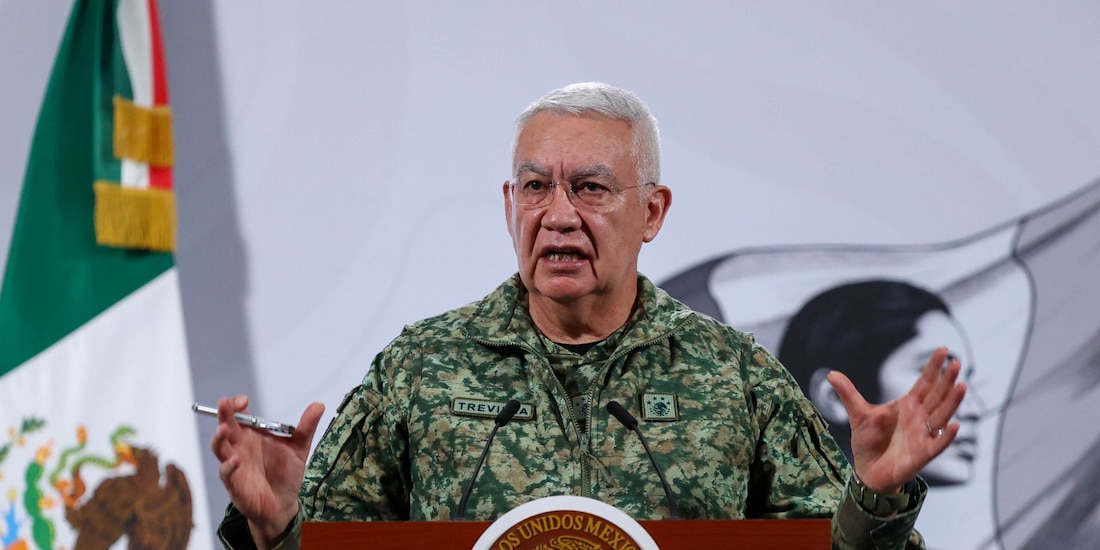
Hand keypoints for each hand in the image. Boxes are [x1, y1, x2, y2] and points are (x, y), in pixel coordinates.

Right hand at [210, 395, 324, 548]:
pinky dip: (229, 466)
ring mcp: (235, 464)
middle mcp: (240, 447)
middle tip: (225, 404)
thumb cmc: (285, 473)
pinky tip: (235, 460)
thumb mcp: (299, 448)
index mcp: (252, 435)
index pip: (238, 415)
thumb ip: (306, 427)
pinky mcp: (235, 483)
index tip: (244, 401)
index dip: (236, 405)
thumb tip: (319, 405)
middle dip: (223, 415)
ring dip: (219, 438)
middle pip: (225, 426)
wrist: (283, 503)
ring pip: (219, 448)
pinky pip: (226, 473)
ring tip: (224, 428)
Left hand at [827, 347, 966, 492]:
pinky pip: (938, 444)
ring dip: (952, 402)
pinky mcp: (923, 454)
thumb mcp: (858, 414)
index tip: (943, 349)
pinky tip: (954, 425)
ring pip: (942, 415)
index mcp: (908, 405)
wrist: (869, 470)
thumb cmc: (869, 441)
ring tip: (961, 386)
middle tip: (956, 362)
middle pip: (937, 395)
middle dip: (947, 380)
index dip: (934, 367)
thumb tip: (830, 374)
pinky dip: (946, 436)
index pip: (925, 382)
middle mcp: (920, 417)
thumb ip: (848, 393)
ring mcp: (923, 435)